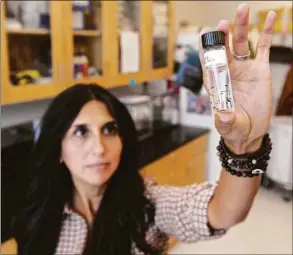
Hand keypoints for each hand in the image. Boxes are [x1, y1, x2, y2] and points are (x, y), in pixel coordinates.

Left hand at [199, 3, 275, 153]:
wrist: (250, 131)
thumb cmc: (234, 127)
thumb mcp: (229, 126)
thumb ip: (226, 120)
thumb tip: (224, 116)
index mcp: (216, 83)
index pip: (208, 62)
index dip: (205, 48)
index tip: (204, 33)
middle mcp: (228, 72)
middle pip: (223, 48)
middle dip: (222, 35)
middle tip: (223, 23)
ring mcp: (244, 69)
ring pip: (241, 43)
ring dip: (241, 26)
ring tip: (243, 9)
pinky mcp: (260, 69)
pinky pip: (264, 47)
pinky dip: (266, 32)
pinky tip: (269, 17)